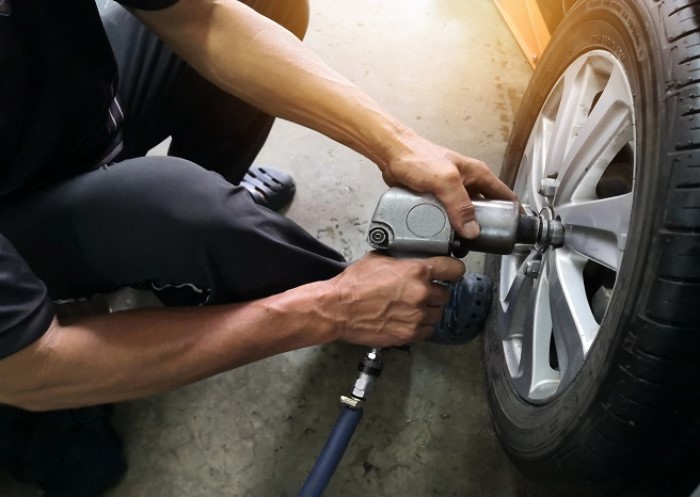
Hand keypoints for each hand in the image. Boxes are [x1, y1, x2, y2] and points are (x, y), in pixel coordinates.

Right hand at [327, 252, 464, 346]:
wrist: (339, 309)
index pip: (454, 269)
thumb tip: (412, 257)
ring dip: (429, 309)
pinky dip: (421, 325)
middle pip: (446, 293)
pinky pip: (427, 330)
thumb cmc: (354, 285)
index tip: (451, 272)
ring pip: (438, 313)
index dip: (453, 270)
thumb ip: (402, 259)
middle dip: (435, 291)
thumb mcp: (379, 259)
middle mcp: (421, 293)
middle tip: (421, 291)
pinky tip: (408, 319)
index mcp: (417, 271)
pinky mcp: (410, 334)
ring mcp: (417, 316)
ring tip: (412, 306)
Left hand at [380, 128, 515, 238]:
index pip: (505, 195)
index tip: (515, 230)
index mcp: (477, 175)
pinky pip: (449, 218)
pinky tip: (446, 238)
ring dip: (466, 230)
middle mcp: (468, 184)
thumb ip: (459, 204)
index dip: (513, 213)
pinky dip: (449, 228)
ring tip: (464, 245)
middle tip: (485, 244)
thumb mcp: (445, 180)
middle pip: (486, 210)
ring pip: (466, 216)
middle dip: (486, 227)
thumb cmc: (418, 157)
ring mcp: (453, 193)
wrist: (392, 156)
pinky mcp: (438, 200)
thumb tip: (472, 229)